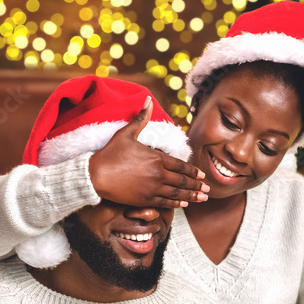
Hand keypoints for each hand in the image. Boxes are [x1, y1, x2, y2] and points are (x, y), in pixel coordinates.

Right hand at [88, 96, 209, 207]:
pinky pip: (165, 203)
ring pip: (177, 193)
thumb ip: (141, 118)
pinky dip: (176, 204)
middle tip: (207, 190)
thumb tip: (148, 99)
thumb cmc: (110, 154)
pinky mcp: (145, 200)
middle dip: (196, 185)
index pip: (181, 166)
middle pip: (182, 181)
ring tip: (202, 199)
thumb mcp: (126, 133)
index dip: (193, 172)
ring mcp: (152, 189)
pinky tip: (184, 204)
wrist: (95, 176)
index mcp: (156, 158)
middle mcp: (158, 174)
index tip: (202, 175)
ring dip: (191, 196)